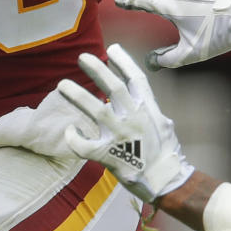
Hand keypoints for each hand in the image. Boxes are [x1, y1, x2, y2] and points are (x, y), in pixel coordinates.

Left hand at [56, 42, 194, 201]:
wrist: (168, 181)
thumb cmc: (167, 155)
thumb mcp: (164, 125)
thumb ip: (149, 111)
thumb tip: (143, 101)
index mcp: (148, 110)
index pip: (136, 79)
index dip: (124, 62)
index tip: (111, 48)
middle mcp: (134, 118)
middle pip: (114, 87)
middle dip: (97, 70)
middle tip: (82, 57)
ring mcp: (121, 136)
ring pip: (95, 110)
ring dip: (77, 95)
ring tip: (62, 85)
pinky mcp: (110, 155)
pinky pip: (85, 145)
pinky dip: (75, 138)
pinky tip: (71, 131)